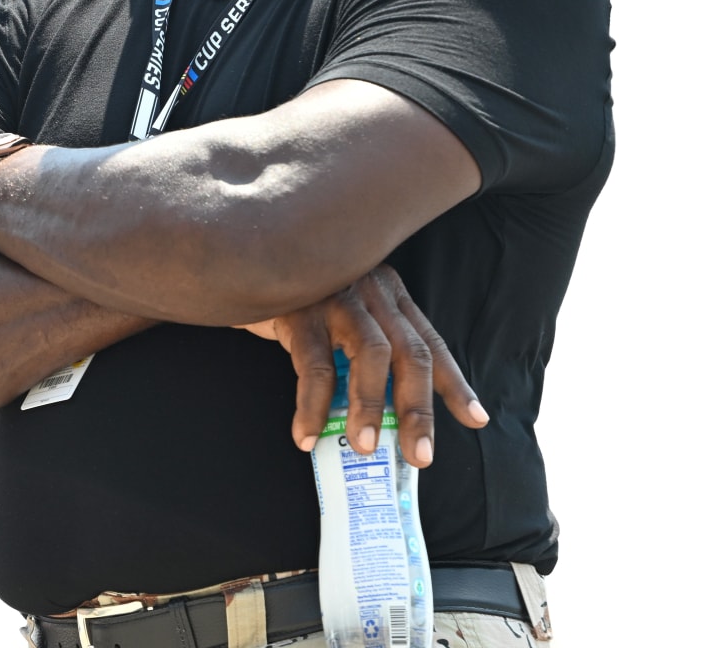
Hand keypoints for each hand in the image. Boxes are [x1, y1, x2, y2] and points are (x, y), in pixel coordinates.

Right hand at [239, 264, 487, 468]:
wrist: (242, 262)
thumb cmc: (296, 300)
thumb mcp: (340, 321)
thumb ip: (362, 355)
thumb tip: (379, 421)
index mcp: (389, 295)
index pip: (429, 342)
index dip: (453, 383)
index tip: (475, 419)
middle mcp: (372, 291)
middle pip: (410, 352)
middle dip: (419, 408)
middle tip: (419, 456)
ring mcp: (338, 297)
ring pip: (371, 355)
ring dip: (371, 406)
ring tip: (366, 447)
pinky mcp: (301, 308)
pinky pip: (314, 364)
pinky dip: (312, 405)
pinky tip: (304, 435)